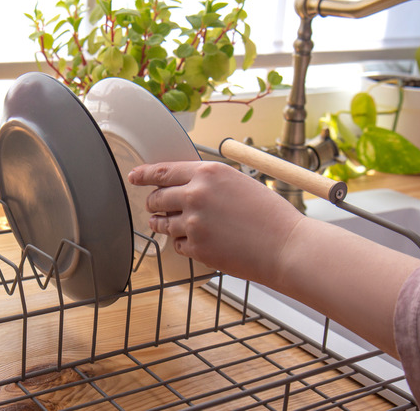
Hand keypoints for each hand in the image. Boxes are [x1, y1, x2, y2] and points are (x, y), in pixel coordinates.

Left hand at [127, 161, 303, 282]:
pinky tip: (202, 242)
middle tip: (158, 208)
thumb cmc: (269, 215)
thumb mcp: (238, 183)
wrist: (285, 246)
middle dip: (154, 204)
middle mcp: (195, 195)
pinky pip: (177, 245)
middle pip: (156, 198)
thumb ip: (209, 182)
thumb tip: (185, 186)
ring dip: (165, 225)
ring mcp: (193, 223)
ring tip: (181, 226)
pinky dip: (185, 244)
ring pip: (162, 224)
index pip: (163, 171)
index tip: (133, 176)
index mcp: (207, 173)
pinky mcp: (196, 247)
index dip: (143, 174)